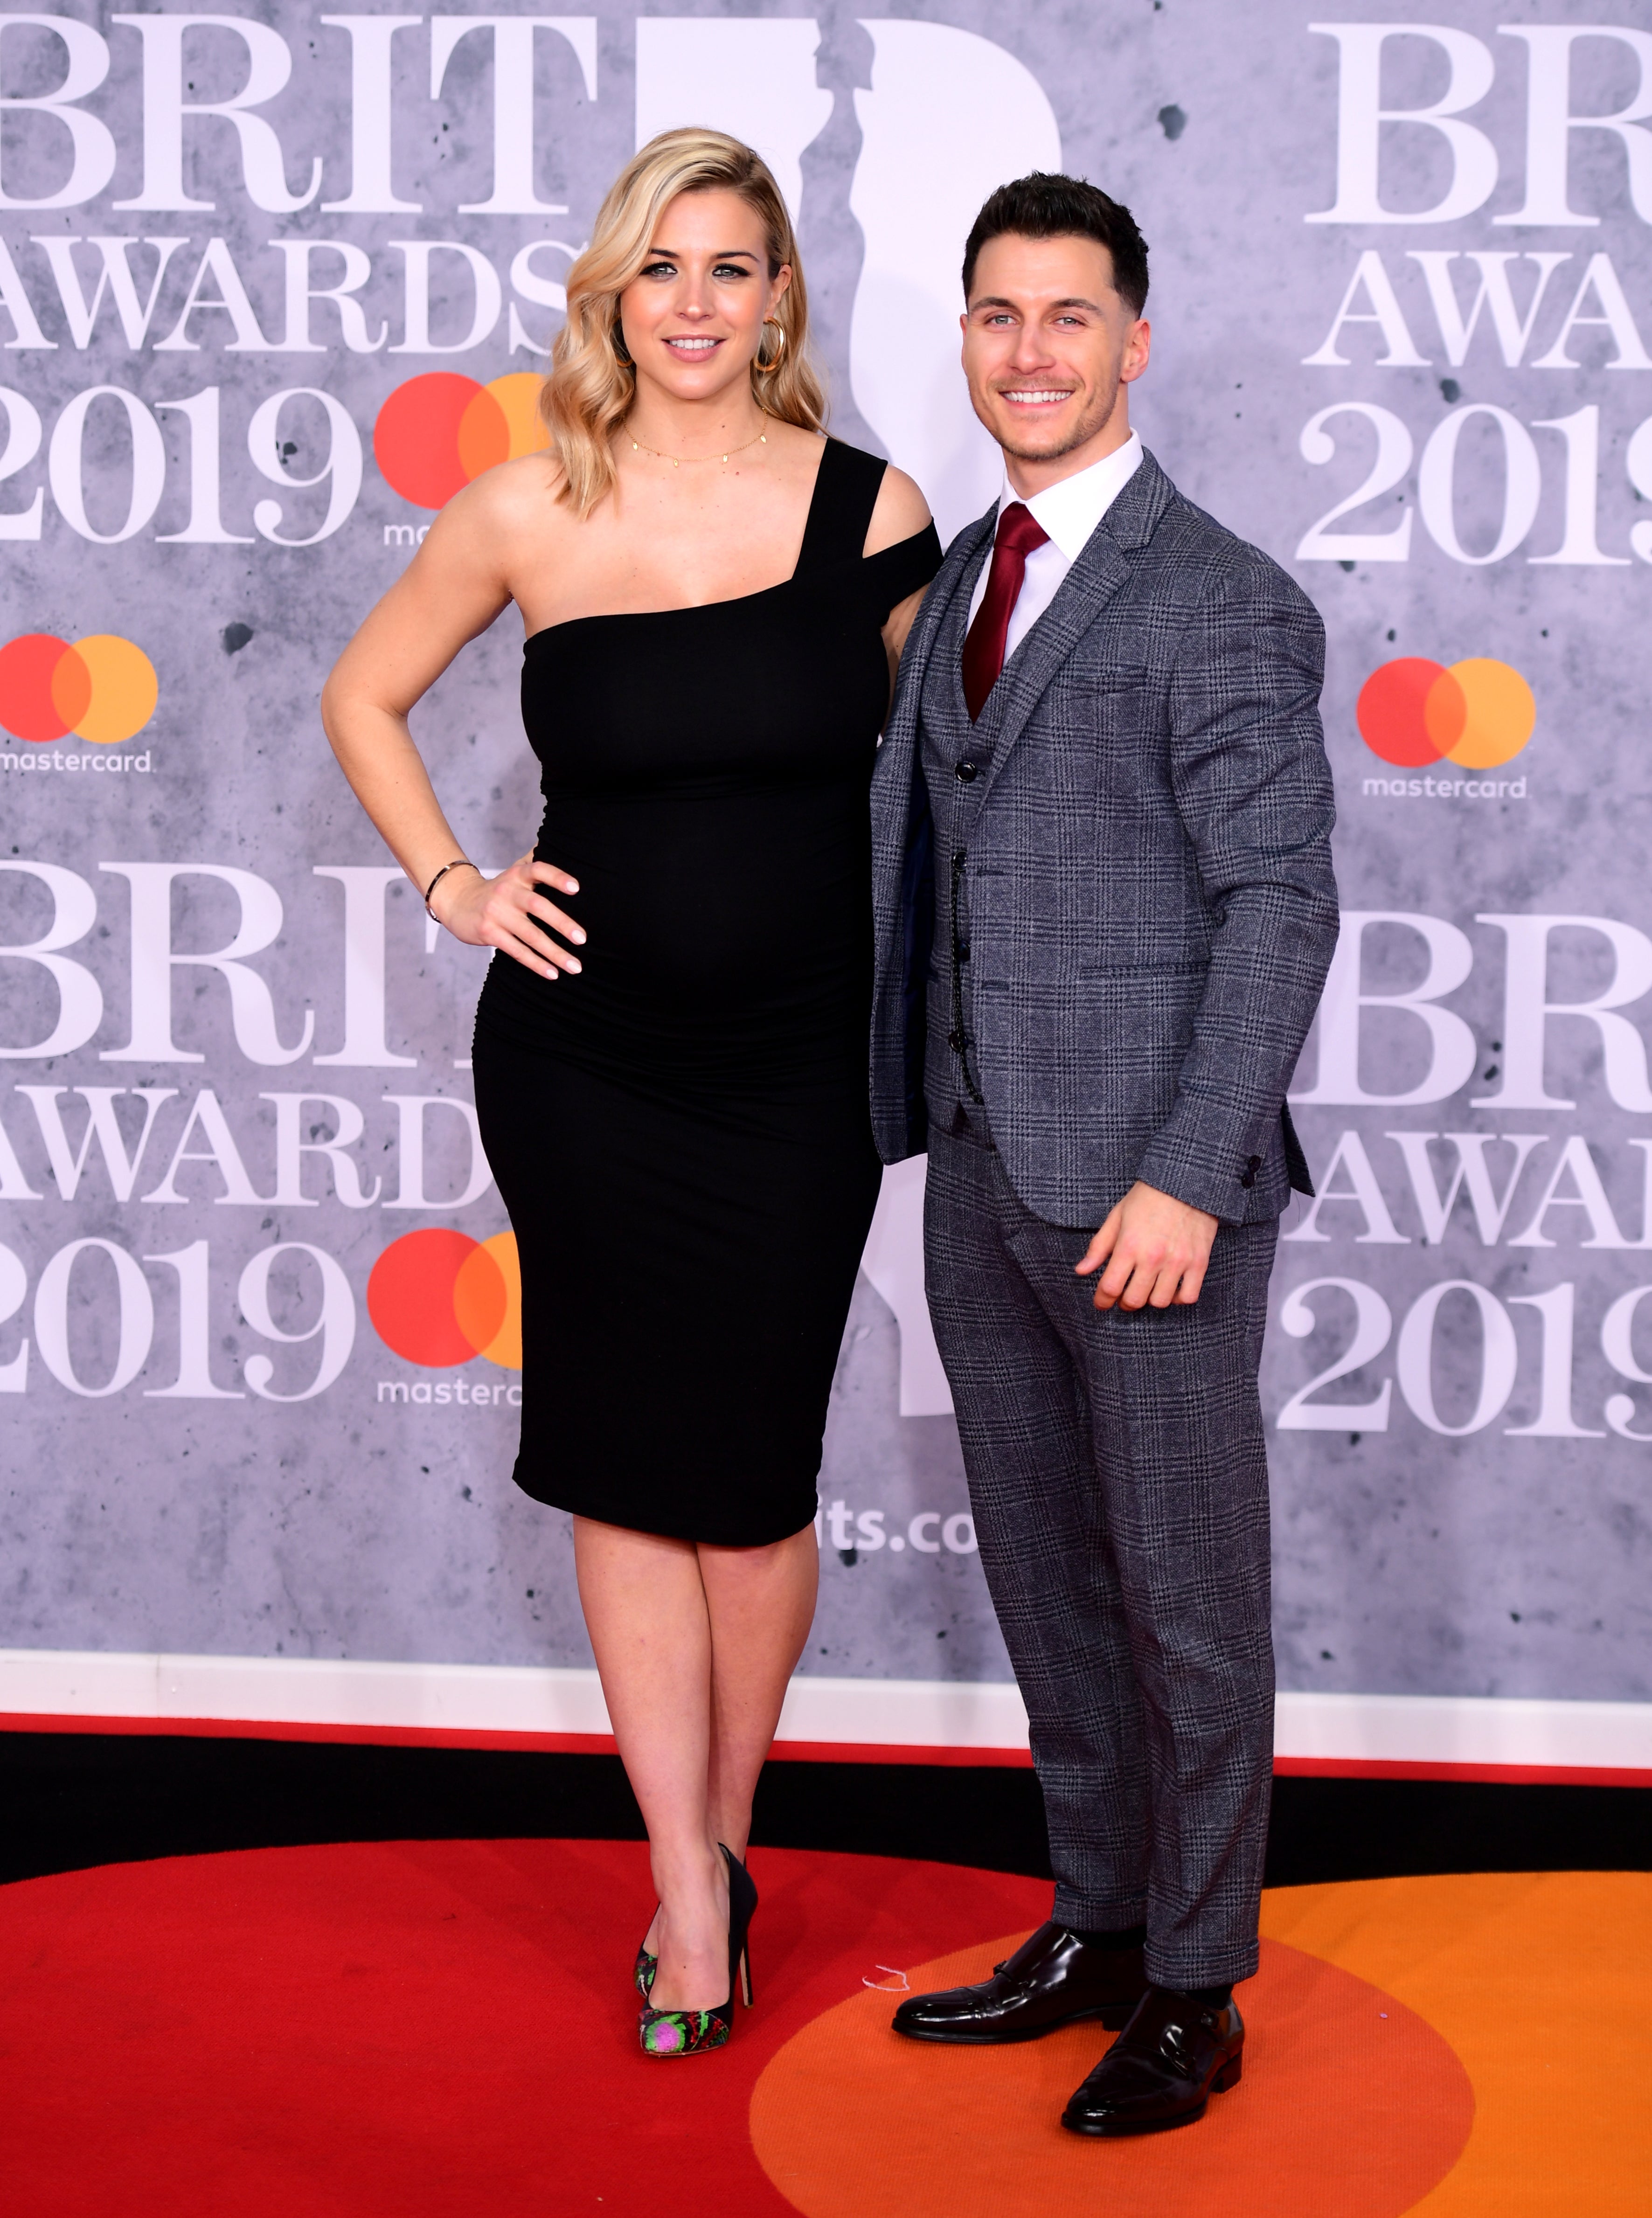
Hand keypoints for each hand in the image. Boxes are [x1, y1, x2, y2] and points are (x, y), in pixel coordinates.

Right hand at [429, 851, 584, 979]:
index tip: (576, 888)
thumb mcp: (515, 871)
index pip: (538, 870)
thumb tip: (561, 842)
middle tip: (583, 939)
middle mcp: (507, 892)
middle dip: (562, 923)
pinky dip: (535, 963)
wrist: (458, 901)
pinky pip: (516, 951)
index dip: (557, 877)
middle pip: (538, 906)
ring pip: (530, 935)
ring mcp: (497, 914)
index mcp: (518, 874)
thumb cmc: (498, 889)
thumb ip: (536, 859)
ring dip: (554, 953)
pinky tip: (553, 973)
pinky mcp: (488, 933)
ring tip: (575, 967)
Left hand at [1075, 1181, 1217, 1310]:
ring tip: (1147, 1289)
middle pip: (1134, 1300)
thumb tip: (1081, 1270)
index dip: (1101, 1300)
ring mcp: (1178, 1262)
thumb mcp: (1117, 1217)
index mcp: (1129, 1246)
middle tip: (1124, 1296)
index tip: (1101, 1303)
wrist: (1185, 1181)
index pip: (1110, 1287)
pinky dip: (1178, 1298)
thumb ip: (1099, 1247)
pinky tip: (1171, 1288)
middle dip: (1124, 1302)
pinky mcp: (1199, 1262)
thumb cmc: (1147, 1197)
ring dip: (1150, 1300)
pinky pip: (1188, 1297)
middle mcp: (1153, 1258)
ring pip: (1160, 1302)